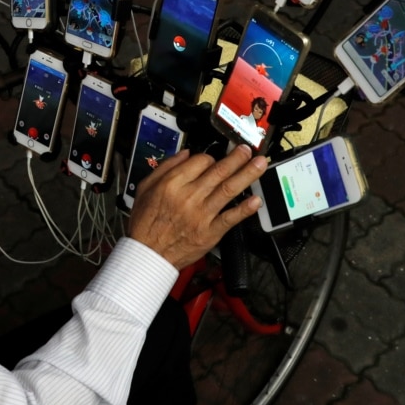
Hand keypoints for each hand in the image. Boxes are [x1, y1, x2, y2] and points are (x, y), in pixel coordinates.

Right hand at [127, 145, 266, 269]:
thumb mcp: (145, 187)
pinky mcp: (210, 232)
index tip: (215, 159)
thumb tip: (185, 153)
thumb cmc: (145, 223)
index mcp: (172, 184)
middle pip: (219, 171)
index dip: (210, 157)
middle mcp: (189, 197)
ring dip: (247, 175)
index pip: (200, 161)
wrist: (148, 254)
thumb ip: (165, 167)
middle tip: (247, 150)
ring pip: (229, 189)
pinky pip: (230, 218)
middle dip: (237, 158)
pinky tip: (256, 200)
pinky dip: (245, 209)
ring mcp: (201, 215)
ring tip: (259, 164)